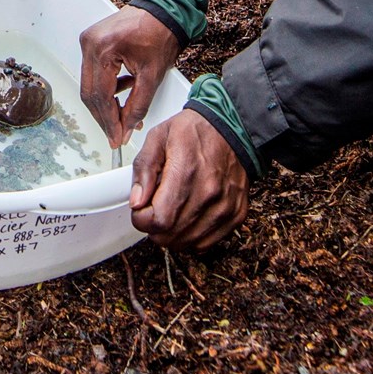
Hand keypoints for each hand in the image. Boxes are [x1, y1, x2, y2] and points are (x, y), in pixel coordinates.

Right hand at [79, 5, 180, 149]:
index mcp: (103, 50)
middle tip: (117, 134)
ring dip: (105, 103)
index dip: (109, 121)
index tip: (116, 138)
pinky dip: (106, 87)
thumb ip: (138, 106)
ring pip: (89, 84)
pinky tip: (123, 92)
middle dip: (104, 116)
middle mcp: (90, 43)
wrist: (163, 9)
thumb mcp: (152, 76)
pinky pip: (93, 72)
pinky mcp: (93, 41)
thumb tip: (127, 128)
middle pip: (89, 92)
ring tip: (124, 114)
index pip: (100, 96)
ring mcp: (89, 40)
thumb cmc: (161, 33)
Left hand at [129, 109, 248, 249]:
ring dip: (172, 232)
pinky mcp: (236, 215)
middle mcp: (209, 193)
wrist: (232, 129)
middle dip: (153, 226)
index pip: (158, 220)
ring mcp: (224, 207)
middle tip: (154, 205)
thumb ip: (144, 169)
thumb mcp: (158, 137)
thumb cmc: (194, 131)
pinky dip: (192, 235)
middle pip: (170, 236)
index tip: (140, 208)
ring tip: (173, 206)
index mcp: (186, 171)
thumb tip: (136, 201)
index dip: (141, 219)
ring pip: (187, 244)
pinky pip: (206, 243)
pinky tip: (188, 214)